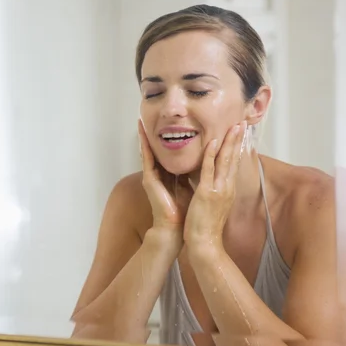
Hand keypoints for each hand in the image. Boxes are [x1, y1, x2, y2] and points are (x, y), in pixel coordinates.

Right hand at [138, 120, 192, 238]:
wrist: (175, 228)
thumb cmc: (185, 211)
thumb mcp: (192, 187)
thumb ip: (193, 174)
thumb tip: (204, 162)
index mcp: (171, 176)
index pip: (171, 153)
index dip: (172, 139)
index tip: (172, 125)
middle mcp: (160, 174)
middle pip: (159, 150)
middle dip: (157, 135)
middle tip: (154, 117)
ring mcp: (153, 176)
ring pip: (151, 151)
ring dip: (146, 136)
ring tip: (142, 121)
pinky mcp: (149, 179)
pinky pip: (146, 158)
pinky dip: (144, 145)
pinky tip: (142, 133)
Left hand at [184, 121, 245, 248]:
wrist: (204, 245)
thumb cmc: (205, 227)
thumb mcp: (212, 205)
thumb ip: (213, 191)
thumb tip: (210, 181)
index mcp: (227, 190)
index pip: (233, 164)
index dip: (236, 148)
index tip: (238, 134)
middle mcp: (226, 188)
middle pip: (233, 159)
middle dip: (237, 140)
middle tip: (241, 123)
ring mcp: (218, 190)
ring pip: (225, 160)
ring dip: (230, 142)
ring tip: (234, 126)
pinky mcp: (207, 193)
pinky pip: (209, 170)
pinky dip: (212, 155)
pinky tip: (214, 142)